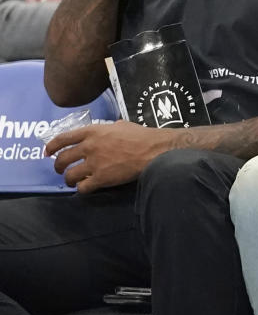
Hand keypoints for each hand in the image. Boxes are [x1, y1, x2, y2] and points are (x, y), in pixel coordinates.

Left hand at [44, 120, 167, 192]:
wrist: (153, 150)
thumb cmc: (141, 136)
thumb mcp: (121, 125)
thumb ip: (109, 128)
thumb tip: (110, 128)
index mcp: (92, 132)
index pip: (63, 138)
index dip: (51, 146)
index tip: (47, 152)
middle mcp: (89, 147)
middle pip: (62, 159)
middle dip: (58, 166)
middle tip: (61, 169)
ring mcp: (94, 163)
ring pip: (70, 175)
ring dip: (69, 180)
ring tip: (73, 181)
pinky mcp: (102, 178)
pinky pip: (83, 187)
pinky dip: (82, 189)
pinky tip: (87, 188)